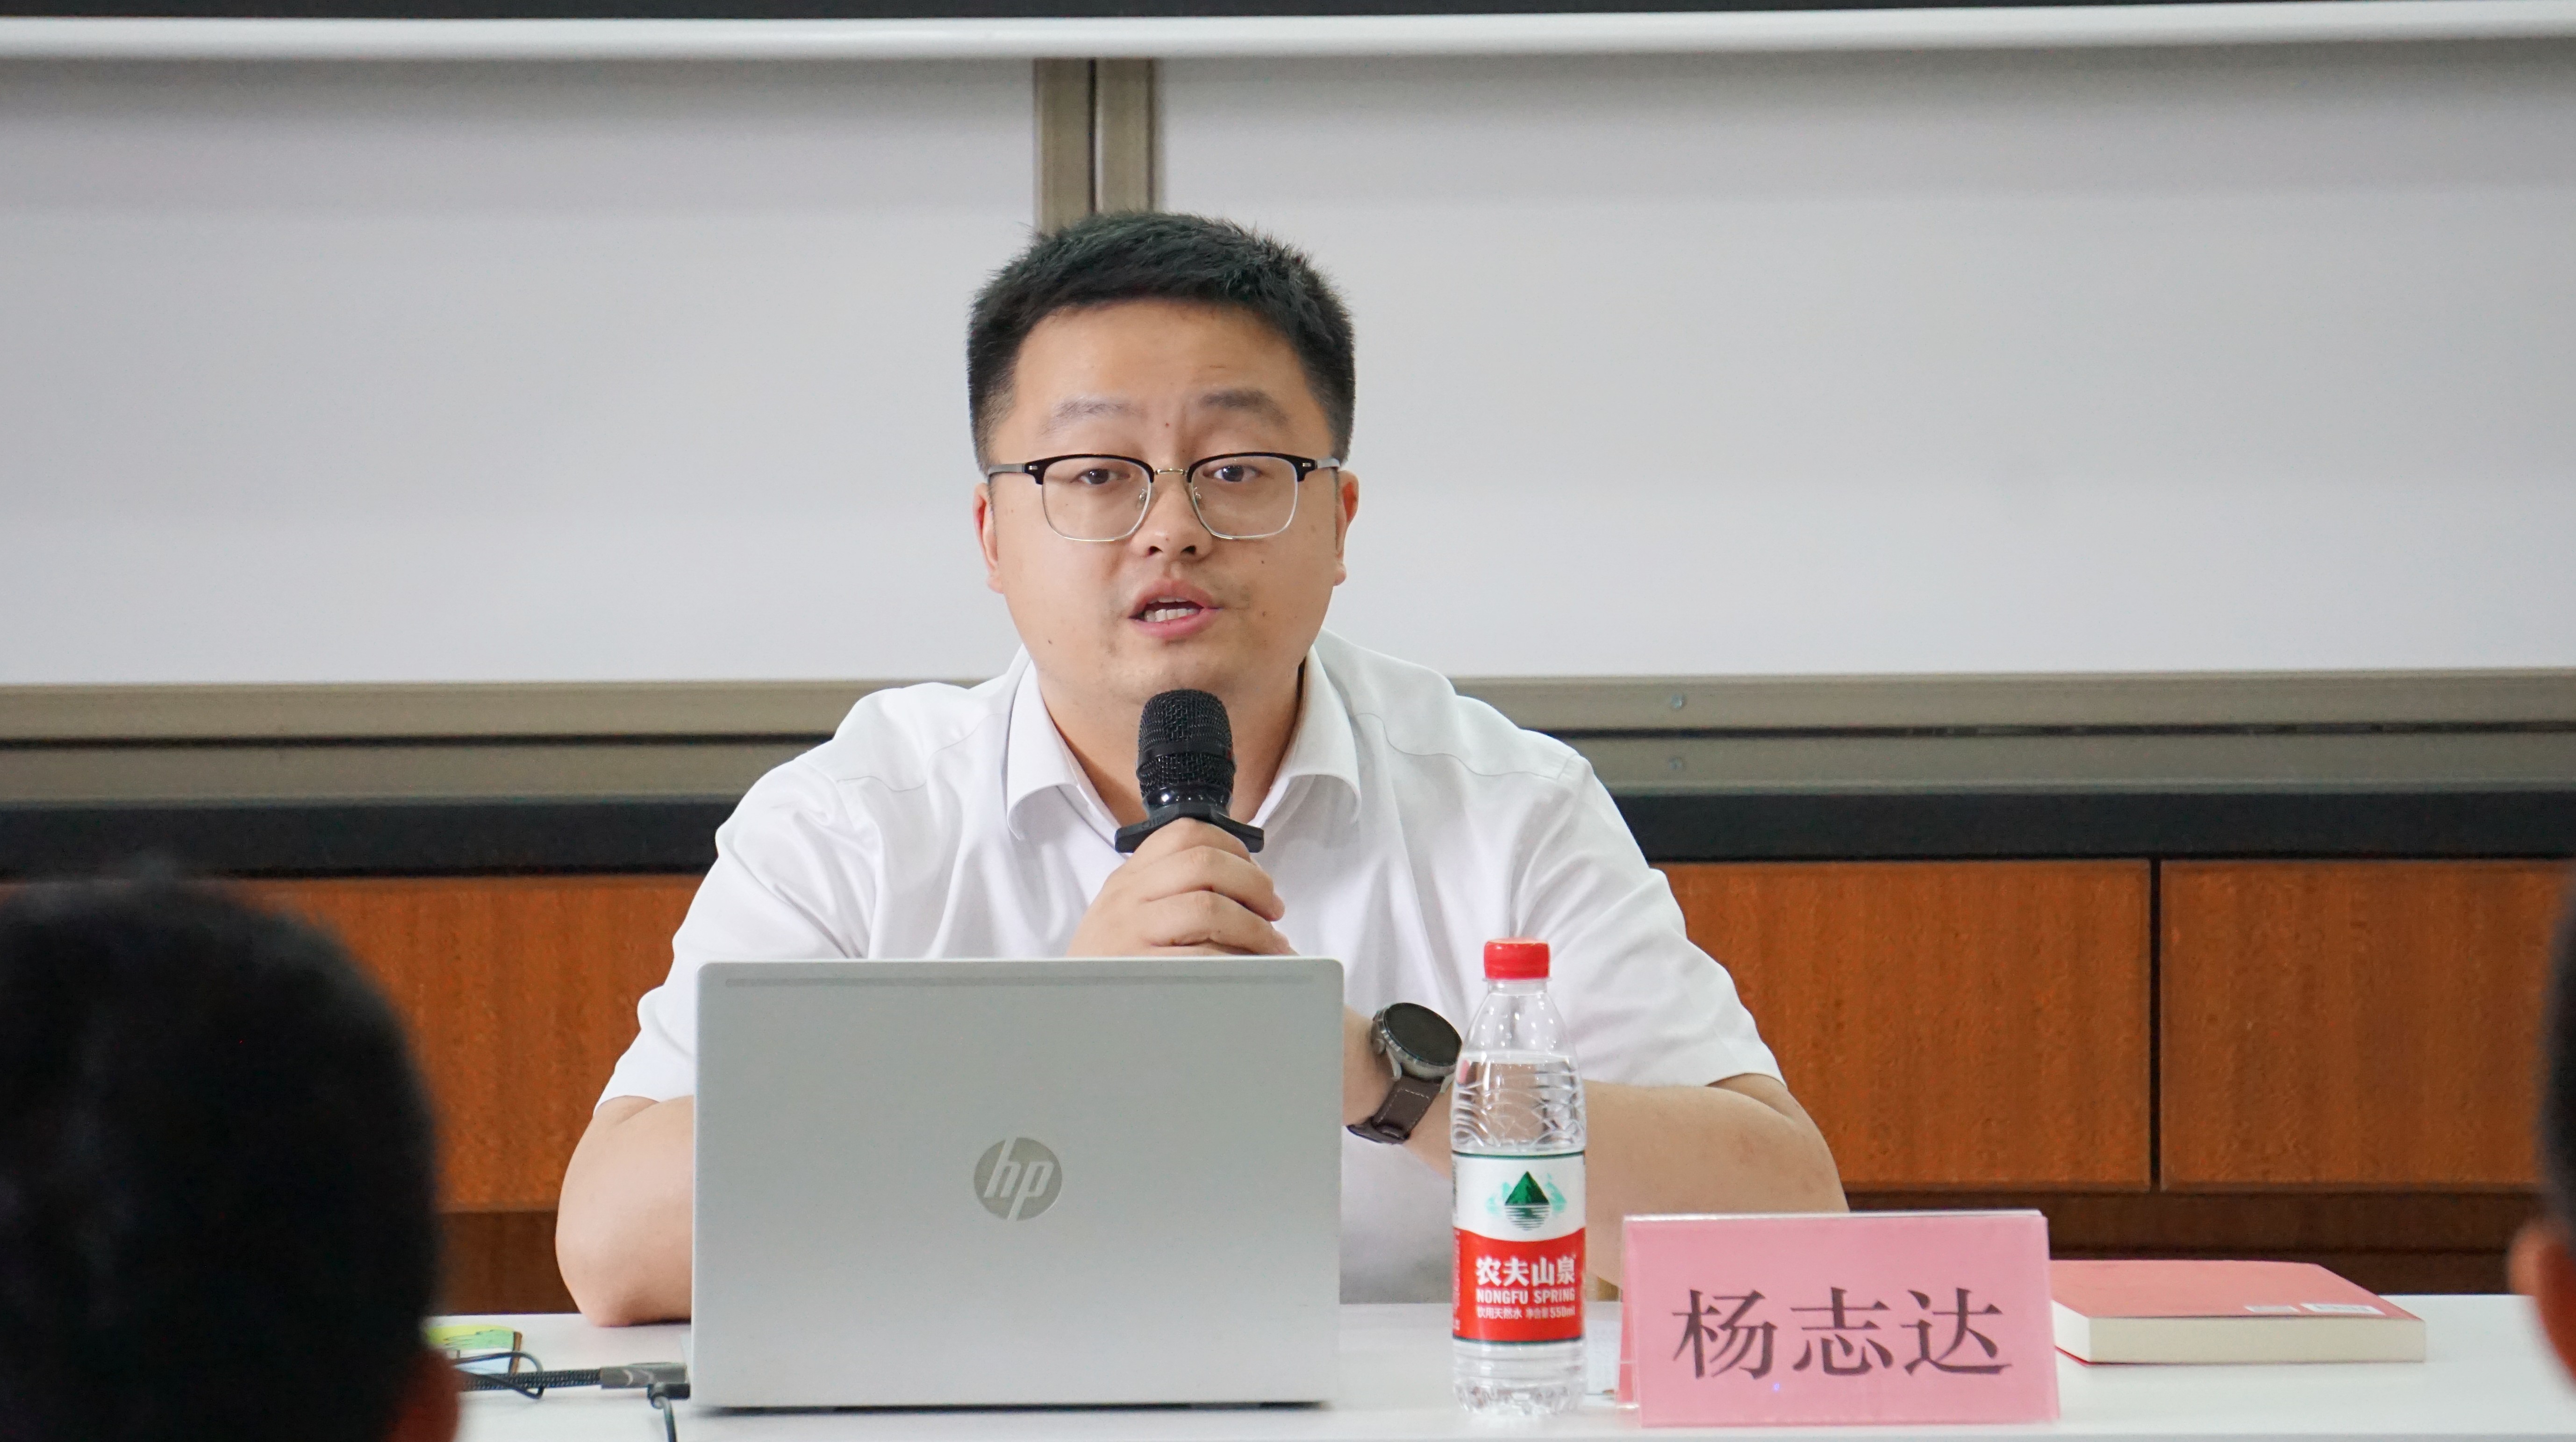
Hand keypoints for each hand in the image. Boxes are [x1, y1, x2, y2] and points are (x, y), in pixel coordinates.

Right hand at [1067, 818, 1289, 955]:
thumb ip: (1172, 893)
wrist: (1068, 1018)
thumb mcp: (1128, 917)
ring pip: (1208, 906)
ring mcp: (1130, 932)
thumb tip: (1248, 890)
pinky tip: (1250, 971)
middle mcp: (1126, 897)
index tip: (1255, 873)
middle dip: (1253, 883)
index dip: (1233, 847)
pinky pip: (1202, 957)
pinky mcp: (1141, 970)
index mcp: (1128, 878)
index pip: (1184, 833)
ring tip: (1271, 944)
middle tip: (1273, 909)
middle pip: (1203, 863)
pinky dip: (1236, 962)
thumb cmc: (1113, 967)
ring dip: (1253, 925)